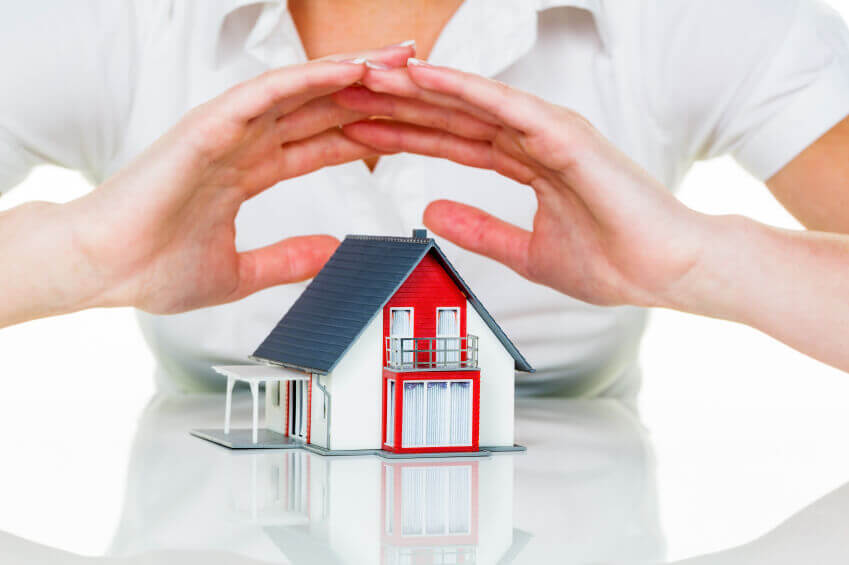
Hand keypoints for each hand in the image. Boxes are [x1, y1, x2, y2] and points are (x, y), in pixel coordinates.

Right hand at [62, 45, 413, 314]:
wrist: (105, 271)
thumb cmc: (152, 268)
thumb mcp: (241, 272)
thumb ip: (288, 258)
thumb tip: (330, 252)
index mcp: (248, 170)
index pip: (320, 142)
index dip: (364, 130)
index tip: (404, 124)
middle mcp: (242, 142)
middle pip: (320, 107)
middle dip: (371, 91)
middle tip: (420, 76)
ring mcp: (227, 129)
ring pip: (302, 90)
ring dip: (353, 71)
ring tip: (400, 59)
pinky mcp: (210, 125)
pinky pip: (269, 93)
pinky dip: (311, 79)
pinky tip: (351, 70)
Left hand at [335, 61, 711, 307]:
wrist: (665, 271)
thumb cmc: (614, 261)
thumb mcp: (527, 252)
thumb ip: (481, 230)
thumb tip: (433, 214)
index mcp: (526, 162)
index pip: (452, 142)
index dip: (404, 134)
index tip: (360, 130)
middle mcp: (533, 138)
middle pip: (451, 115)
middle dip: (397, 104)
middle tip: (345, 92)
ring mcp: (548, 130)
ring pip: (469, 102)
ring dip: (417, 87)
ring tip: (368, 76)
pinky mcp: (563, 133)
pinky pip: (501, 105)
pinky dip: (461, 89)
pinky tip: (421, 77)